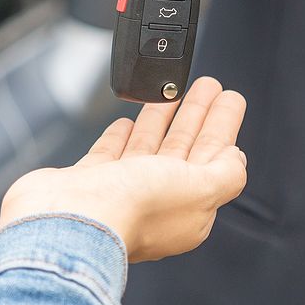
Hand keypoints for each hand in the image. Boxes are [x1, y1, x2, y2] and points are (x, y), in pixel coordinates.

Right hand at [0, 77, 246, 262]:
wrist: (67, 219)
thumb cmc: (132, 207)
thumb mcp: (199, 189)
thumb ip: (225, 174)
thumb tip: (236, 158)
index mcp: (188, 210)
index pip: (214, 159)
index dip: (223, 127)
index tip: (230, 97)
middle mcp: (156, 204)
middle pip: (184, 150)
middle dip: (197, 116)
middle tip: (208, 85)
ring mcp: (120, 194)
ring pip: (149, 149)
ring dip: (162, 120)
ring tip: (171, 92)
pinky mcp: (88, 185)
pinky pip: (110, 156)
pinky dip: (120, 138)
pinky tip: (126, 122)